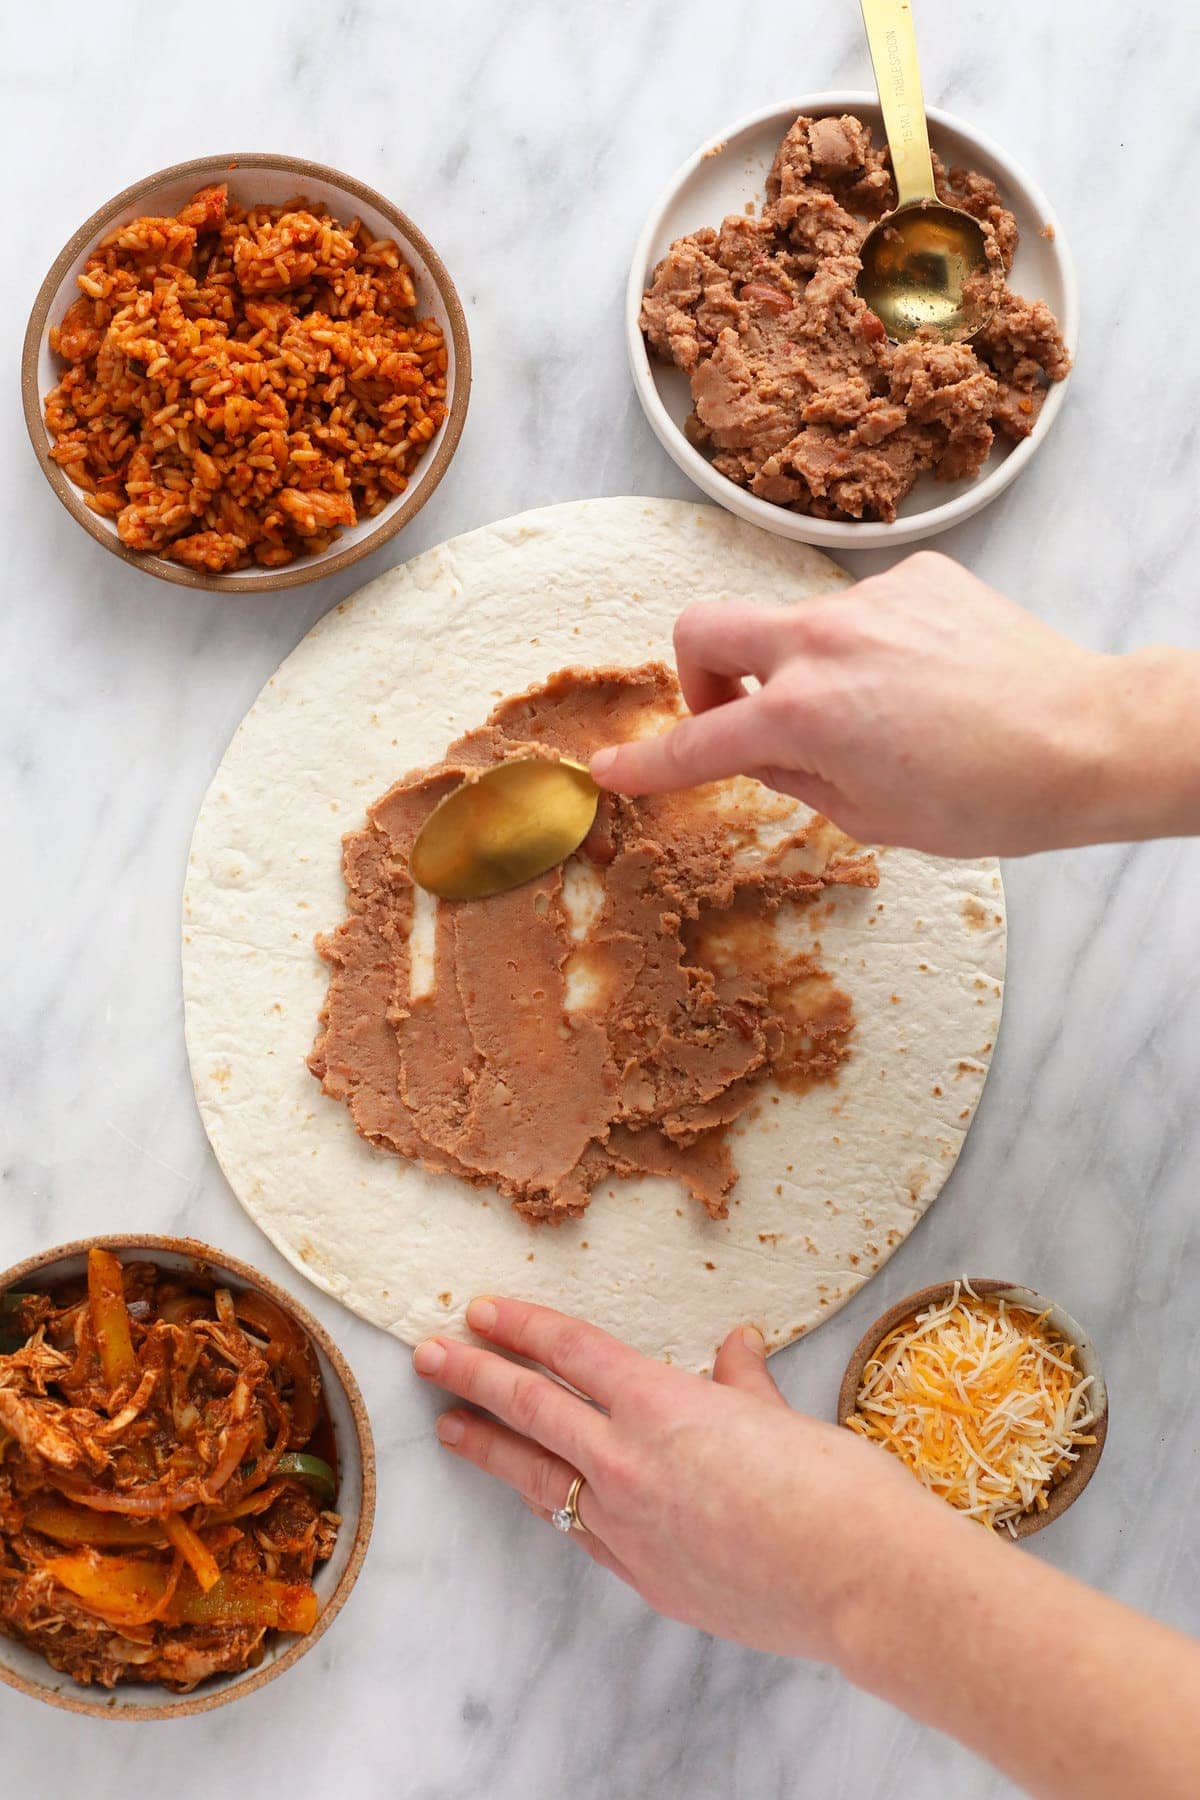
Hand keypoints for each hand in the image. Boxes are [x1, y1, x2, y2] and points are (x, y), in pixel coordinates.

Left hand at [412, 1296, 944, 1663]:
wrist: (862, 1581)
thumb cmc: (837, 1488)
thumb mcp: (784, 1416)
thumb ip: (741, 1383)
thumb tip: (732, 1346)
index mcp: (661, 1402)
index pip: (571, 1350)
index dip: (522, 1325)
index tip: (481, 1310)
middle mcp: (628, 1459)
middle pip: (530, 1406)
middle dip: (473, 1376)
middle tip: (429, 1356)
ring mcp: (629, 1525)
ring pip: (539, 1474)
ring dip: (489, 1446)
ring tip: (450, 1426)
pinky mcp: (645, 1577)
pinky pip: (583, 1530)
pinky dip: (557, 1505)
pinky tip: (541, 1497)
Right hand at [588, 552, 1198, 857]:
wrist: (1087, 738)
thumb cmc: (989, 796)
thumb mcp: (872, 816)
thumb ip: (800, 778)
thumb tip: (769, 751)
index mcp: (802, 715)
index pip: (697, 741)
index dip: (647, 765)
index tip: (612, 771)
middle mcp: (821, 643)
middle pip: (703, 628)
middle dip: (697, 674)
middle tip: (736, 714)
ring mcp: (869, 602)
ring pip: (796, 626)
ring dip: (805, 668)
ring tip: (881, 715)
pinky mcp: (918, 577)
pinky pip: (864, 611)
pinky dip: (872, 647)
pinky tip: (926, 682)